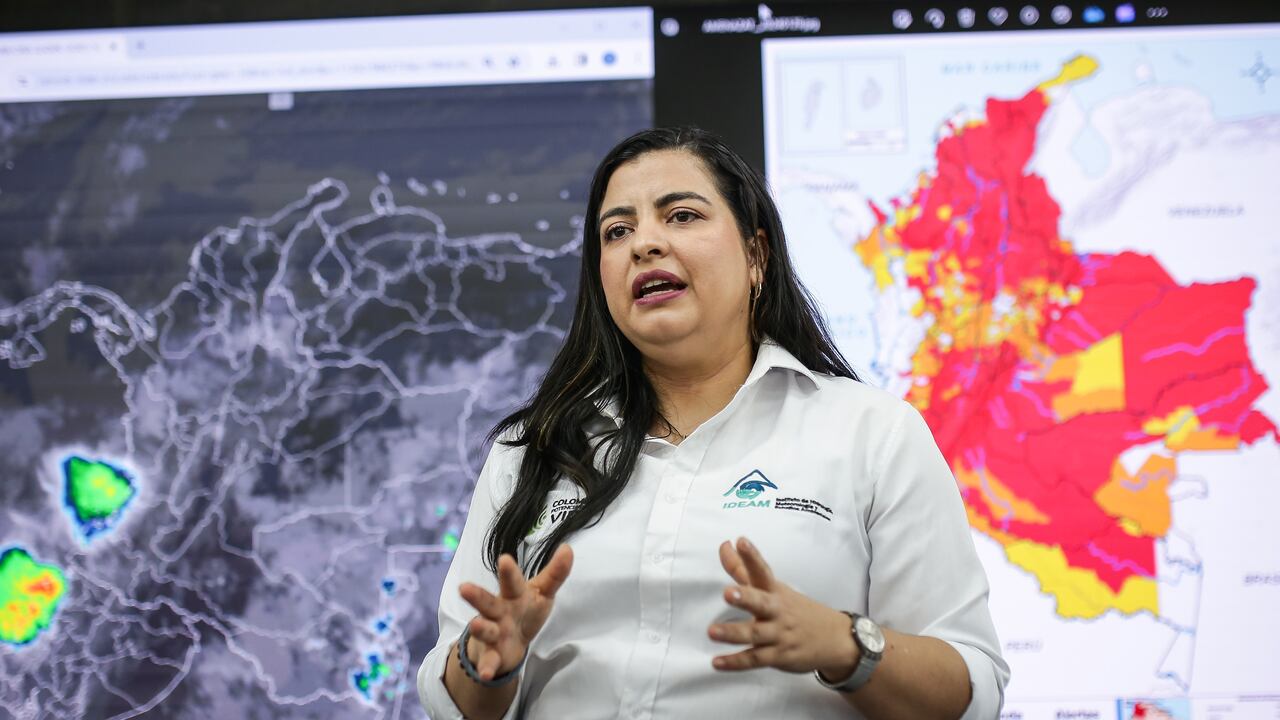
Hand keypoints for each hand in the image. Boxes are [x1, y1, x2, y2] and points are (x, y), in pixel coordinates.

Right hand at [458, 544, 573, 680]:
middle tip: (463, 588)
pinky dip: (486, 667)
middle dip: (476, 596)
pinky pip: (489, 661)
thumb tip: (568, 548)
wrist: (508, 642)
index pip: (511, 581)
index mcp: (512, 594)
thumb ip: (555, 573)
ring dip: (480, 628)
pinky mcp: (492, 654)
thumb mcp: (542, 592)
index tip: (505, 559)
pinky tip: (486, 674)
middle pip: (487, 602)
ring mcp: (492, 633)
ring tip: (476, 625)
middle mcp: (498, 611)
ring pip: (484, 629)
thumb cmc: (525, 609)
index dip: (509, 571)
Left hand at [708, 537, 858, 678]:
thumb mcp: (774, 588)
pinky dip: (735, 662)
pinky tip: (717, 662)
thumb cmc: (796, 609)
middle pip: (760, 602)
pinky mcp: (778, 656)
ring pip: (754, 634)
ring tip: (712, 631)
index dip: (752, 557)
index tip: (741, 542)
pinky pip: (754, 659)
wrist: (834, 639)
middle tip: (728, 593)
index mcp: (775, 591)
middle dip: (745, 597)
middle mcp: (777, 611)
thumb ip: (744, 569)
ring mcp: (778, 634)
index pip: (763, 571)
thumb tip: (724, 544)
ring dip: (733, 633)